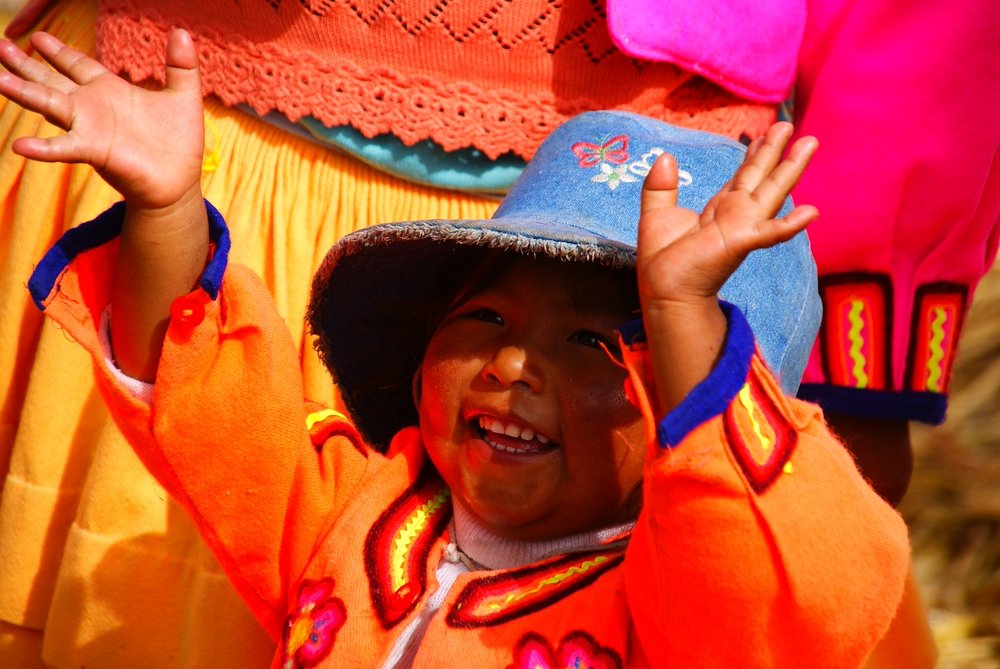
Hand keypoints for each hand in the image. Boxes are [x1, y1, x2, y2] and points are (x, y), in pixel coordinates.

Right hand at [0, 29, 204, 212]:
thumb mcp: (184, 97)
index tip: (36, 37)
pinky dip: (43, 148)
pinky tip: (20, 146)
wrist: (180, 183)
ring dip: (24, 92)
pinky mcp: (95, 151)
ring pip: (50, 104)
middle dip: (26, 64)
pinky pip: (64, 147)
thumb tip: (181, 31)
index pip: (78, 65)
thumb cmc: (179, 142)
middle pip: (52, 79)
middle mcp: (94, 107)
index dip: (59, 52)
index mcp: (111, 90)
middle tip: (0, 46)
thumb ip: (181, 65)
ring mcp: (90, 128)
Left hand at [637, 122, 818, 310]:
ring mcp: (742, 227)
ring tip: (811, 142)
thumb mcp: (656, 214)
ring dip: (792, 168)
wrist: (663, 290)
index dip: (753, 154)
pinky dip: (790, 224)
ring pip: (772, 191)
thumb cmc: (662, 260)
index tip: (764, 133)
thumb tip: (665, 156)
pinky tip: (812, 212)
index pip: (741, 176)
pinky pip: (769, 232)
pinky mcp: (740, 242)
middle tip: (789, 123)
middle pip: (760, 176)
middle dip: (775, 150)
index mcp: (719, 209)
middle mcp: (736, 214)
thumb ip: (660, 186)